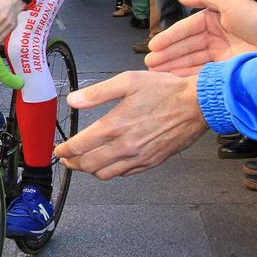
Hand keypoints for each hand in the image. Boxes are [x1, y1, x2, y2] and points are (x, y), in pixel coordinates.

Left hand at [55, 72, 205, 178]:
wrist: (197, 104)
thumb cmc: (166, 90)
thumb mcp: (128, 81)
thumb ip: (97, 93)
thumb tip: (73, 100)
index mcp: (115, 125)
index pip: (80, 145)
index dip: (64, 149)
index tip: (59, 148)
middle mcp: (125, 146)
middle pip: (88, 165)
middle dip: (72, 163)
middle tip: (67, 158)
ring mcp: (139, 157)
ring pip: (105, 174)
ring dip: (90, 170)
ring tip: (84, 162)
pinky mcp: (151, 162)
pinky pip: (125, 174)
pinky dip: (111, 171)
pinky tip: (109, 162)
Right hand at [143, 0, 256, 75]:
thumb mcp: (229, 1)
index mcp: (215, 20)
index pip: (187, 30)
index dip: (169, 38)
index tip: (152, 46)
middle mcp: (217, 38)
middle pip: (187, 47)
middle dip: (167, 55)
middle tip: (149, 63)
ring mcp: (222, 55)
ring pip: (192, 61)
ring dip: (174, 66)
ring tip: (156, 72)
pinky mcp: (228, 70)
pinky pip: (203, 72)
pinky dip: (188, 75)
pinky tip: (174, 78)